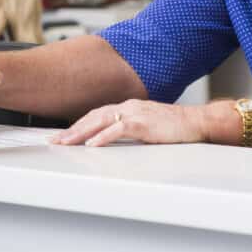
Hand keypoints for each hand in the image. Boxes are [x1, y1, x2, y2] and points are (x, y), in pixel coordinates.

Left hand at [50, 99, 207, 146]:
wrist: (197, 122)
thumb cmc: (175, 127)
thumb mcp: (147, 126)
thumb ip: (129, 130)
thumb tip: (111, 141)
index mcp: (128, 107)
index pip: (97, 114)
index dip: (78, 125)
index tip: (63, 135)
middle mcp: (129, 107)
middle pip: (93, 116)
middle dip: (72, 129)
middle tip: (54, 141)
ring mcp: (136, 114)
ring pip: (100, 121)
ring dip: (80, 133)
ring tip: (65, 143)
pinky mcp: (144, 124)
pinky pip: (118, 129)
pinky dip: (102, 136)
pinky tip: (91, 144)